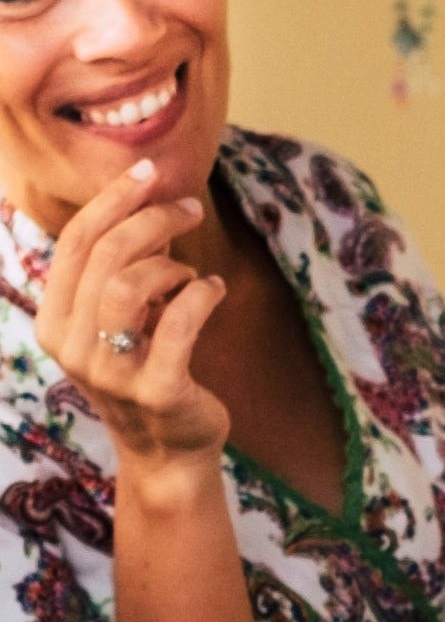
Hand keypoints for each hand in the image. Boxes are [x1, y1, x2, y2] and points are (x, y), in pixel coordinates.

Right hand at [31, 163, 229, 478]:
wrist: (167, 449)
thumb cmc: (147, 369)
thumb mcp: (120, 319)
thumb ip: (123, 270)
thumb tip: (147, 204)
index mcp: (54, 321)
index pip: (74, 244)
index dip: (112, 201)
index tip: (148, 172)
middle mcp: (70, 346)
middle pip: (104, 256)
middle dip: (152, 220)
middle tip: (190, 209)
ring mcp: (110, 371)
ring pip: (130, 285)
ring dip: (171, 264)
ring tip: (192, 275)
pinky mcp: (155, 390)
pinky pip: (178, 322)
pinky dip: (202, 294)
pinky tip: (213, 289)